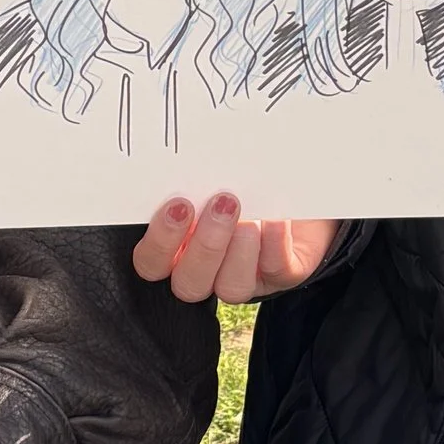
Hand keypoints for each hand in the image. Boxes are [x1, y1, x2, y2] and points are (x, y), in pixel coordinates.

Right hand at [133, 193, 339, 303]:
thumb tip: (186, 156)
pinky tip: (276, 218)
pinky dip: (275, 245)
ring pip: (231, 288)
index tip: (178, 205)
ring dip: (238, 252)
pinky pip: (276, 272)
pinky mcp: (283, 275)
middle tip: (221, 204)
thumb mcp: (214, 174)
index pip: (151, 263)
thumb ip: (194, 177)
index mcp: (178, 248)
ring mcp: (245, 277)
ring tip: (250, 218)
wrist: (292, 186)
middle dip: (204, 246)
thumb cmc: (239, 178)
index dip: (160, 242)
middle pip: (189, 284)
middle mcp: (207, 270)